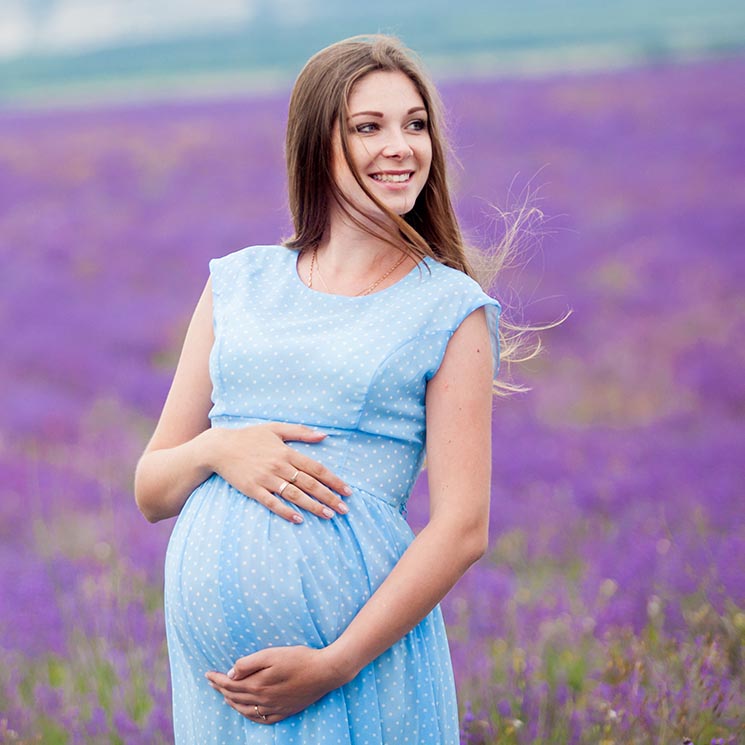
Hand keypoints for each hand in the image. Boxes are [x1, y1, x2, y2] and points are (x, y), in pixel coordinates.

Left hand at [205, 646, 345, 723]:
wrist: (325, 672)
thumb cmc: (300, 658)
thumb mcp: (272, 654)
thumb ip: (249, 663)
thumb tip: (231, 673)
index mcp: (258, 684)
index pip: (230, 684)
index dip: (217, 679)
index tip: (207, 674)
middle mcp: (263, 700)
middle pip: (235, 697)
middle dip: (221, 689)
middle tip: (212, 682)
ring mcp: (274, 708)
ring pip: (245, 709)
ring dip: (231, 702)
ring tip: (223, 696)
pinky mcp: (284, 711)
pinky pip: (260, 718)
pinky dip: (248, 715)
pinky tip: (246, 710)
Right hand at [207, 423, 351, 522]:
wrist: (220, 448)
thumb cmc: (249, 437)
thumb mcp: (275, 428)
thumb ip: (300, 432)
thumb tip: (324, 435)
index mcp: (287, 452)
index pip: (316, 468)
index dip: (333, 480)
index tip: (347, 491)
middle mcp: (279, 466)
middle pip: (309, 484)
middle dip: (329, 497)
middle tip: (344, 509)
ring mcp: (266, 479)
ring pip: (295, 495)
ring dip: (313, 506)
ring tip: (328, 515)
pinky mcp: (253, 489)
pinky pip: (272, 503)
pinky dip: (285, 512)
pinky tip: (298, 519)